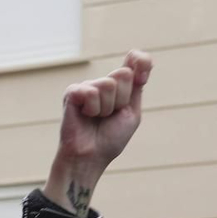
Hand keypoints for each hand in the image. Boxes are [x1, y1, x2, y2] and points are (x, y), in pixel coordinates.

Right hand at [42, 49, 151, 214]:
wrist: (90, 157)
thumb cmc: (110, 139)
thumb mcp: (131, 113)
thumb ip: (136, 88)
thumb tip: (136, 60)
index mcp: (120, 87)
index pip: (135, 60)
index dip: (142, 63)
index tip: (144, 77)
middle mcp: (103, 83)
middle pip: (124, 74)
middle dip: (122, 99)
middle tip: (110, 115)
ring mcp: (87, 86)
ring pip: (108, 84)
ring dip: (106, 108)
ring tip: (96, 119)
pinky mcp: (72, 92)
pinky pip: (91, 92)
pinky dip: (92, 109)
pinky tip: (84, 116)